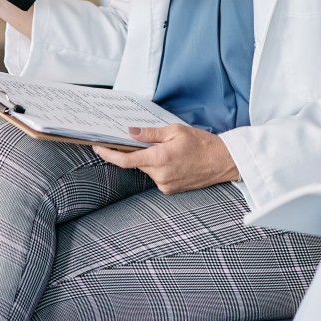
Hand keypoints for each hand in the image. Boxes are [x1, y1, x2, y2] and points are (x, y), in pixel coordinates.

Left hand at [93, 124, 240, 193]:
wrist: (223, 162)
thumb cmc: (202, 143)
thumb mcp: (175, 131)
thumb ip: (150, 133)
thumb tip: (130, 131)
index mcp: (159, 158)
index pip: (125, 160)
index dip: (108, 154)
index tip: (98, 148)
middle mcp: (160, 175)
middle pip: (136, 163)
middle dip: (134, 152)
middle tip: (140, 140)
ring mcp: (165, 185)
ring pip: (147, 170)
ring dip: (149, 159)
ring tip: (168, 150)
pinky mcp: (170, 190)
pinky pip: (156, 177)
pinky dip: (158, 167)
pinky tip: (173, 160)